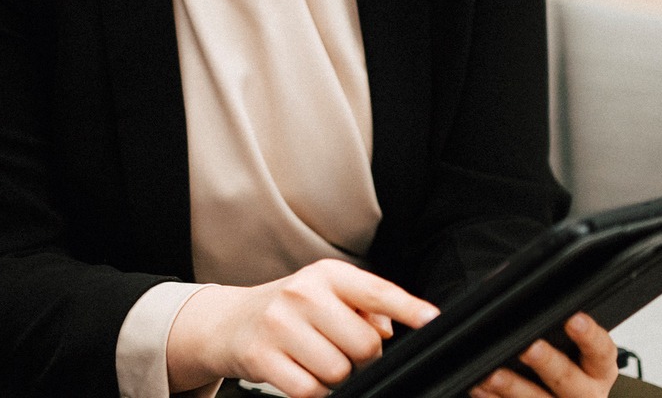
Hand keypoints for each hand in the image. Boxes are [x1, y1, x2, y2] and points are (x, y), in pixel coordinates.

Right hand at [165, 259, 440, 397]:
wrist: (228, 322)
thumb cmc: (290, 310)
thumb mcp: (325, 295)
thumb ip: (365, 308)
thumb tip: (389, 329)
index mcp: (326, 275)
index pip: (377, 291)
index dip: (409, 308)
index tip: (433, 321)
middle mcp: (302, 294)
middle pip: (365, 345)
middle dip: (363, 359)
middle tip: (344, 352)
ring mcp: (279, 325)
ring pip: (339, 372)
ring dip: (337, 377)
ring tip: (318, 360)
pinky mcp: (262, 356)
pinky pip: (310, 390)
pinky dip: (314, 390)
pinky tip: (302, 373)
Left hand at [470, 312, 618, 397]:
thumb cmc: (565, 369)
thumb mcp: (572, 350)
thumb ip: (550, 324)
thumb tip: (508, 290)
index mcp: (598, 370)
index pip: (601, 350)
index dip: (589, 335)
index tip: (574, 318)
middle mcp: (584, 393)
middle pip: (568, 379)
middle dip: (547, 363)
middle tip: (530, 348)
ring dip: (513, 388)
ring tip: (493, 374)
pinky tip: (480, 388)